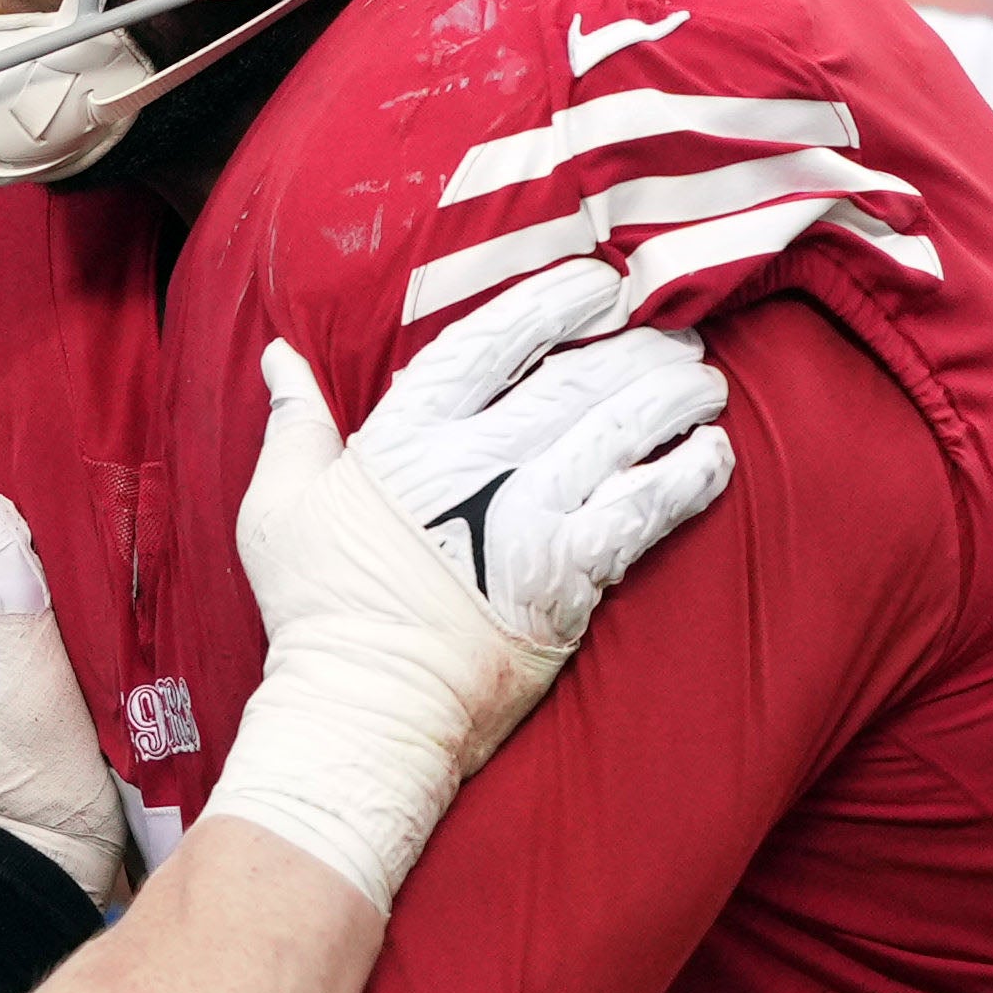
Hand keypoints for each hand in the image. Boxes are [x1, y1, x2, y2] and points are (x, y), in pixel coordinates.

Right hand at [202, 257, 733, 909]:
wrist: (364, 709)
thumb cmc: (317, 611)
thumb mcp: (278, 505)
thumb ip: (294, 423)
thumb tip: (279, 357)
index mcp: (408, 435)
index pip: (493, 339)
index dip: (554, 300)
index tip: (598, 283)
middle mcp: (478, 462)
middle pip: (577, 376)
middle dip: (637, 347)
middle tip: (672, 338)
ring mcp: (530, 517)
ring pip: (623, 429)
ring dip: (676, 397)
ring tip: (702, 384)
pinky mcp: (573, 576)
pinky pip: (650, 508)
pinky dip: (691, 475)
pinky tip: (714, 453)